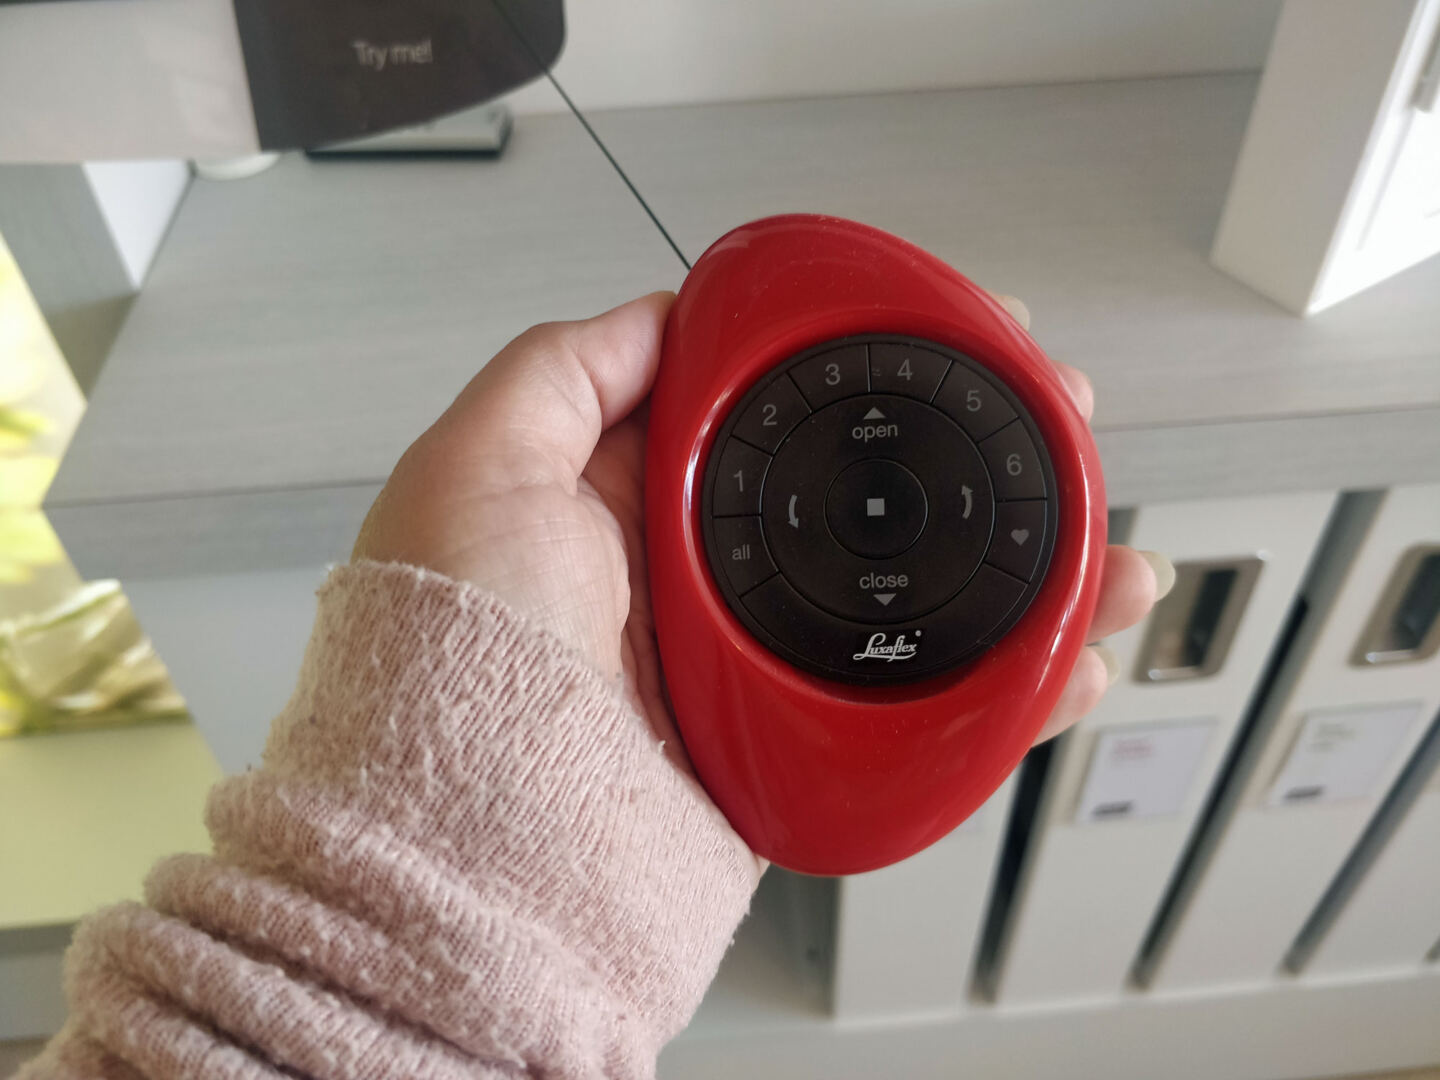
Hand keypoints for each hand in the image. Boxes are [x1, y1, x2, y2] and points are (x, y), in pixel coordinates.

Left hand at [353, 292, 1168, 771]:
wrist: (468, 846)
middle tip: (1056, 432)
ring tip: (1102, 553)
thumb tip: (660, 314)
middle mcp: (705, 586)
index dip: (874, 372)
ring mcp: (760, 672)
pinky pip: (919, 715)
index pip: (780, 416)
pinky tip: (1063, 660)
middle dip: (980, 467)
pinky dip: (1003, 692)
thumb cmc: (448, 659)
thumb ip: (563, 371)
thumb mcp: (476, 467)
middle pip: (872, 509)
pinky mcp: (797, 754)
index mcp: (639, 507)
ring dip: (1026, 579)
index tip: (955, 340)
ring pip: (919, 610)